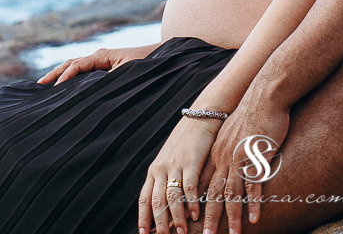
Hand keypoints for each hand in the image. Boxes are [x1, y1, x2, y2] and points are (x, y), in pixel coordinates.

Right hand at [36, 43, 159, 84]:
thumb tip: (91, 89)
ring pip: (76, 65)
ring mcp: (103, 60)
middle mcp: (100, 56)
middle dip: (55, 74)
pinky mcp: (107, 66)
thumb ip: (109, 81)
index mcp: (103, 55)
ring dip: (62, 74)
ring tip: (46, 85)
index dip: (65, 77)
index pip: (77, 65)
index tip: (56, 90)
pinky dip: (72, 76)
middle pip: (71, 63)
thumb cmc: (148, 65)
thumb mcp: (129, 74)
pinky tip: (68, 87)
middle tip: (38, 85)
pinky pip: (85, 70)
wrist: (165, 57)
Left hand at [138, 115, 223, 233]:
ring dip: (177, 217)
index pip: (144, 199)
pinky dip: (191, 202)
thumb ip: (166, 180)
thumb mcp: (170, 160)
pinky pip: (188, 186)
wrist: (199, 119)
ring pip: (172, 197)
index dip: (143, 217)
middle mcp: (161, 169)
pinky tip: (195, 214)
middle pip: (157, 202)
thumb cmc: (186, 143)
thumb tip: (165, 204)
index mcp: (154, 170)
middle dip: (160, 223)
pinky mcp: (190, 161)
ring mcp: (175, 165)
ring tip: (182, 232)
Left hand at [201, 95, 290, 233]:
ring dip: (232, 217)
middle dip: (210, 217)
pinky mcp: (257, 157)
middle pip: (213, 193)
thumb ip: (227, 148)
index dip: (197, 203)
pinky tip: (254, 219)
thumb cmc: (252, 113)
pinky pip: (254, 185)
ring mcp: (240, 158)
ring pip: (232, 194)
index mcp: (217, 153)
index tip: (192, 220)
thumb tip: (226, 160)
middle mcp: (224, 158)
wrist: (265, 96)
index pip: (203, 183)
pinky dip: (253, 204)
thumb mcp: (233, 132)